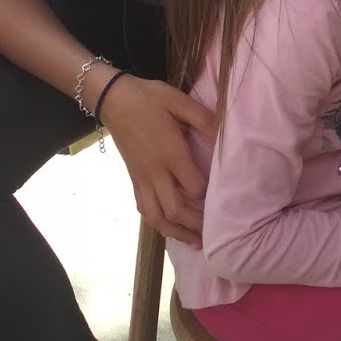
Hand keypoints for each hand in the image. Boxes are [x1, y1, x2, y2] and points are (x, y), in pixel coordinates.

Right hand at [97, 74, 212, 244]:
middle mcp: (155, 172)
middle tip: (214, 235)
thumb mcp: (179, 101)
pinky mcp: (133, 179)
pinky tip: (169, 226)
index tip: (224, 197)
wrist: (113, 99)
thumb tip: (227, 132)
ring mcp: (141, 178)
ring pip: (156, 217)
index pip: (194, 187)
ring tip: (193, 242)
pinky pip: (143, 208)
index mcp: (171, 153)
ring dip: (175, 232)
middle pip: (175, 210)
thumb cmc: (149, 98)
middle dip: (195, 226)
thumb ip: (204, 119)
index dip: (209, 195)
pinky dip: (157, 222)